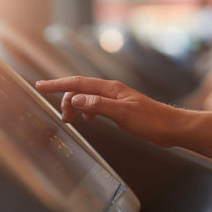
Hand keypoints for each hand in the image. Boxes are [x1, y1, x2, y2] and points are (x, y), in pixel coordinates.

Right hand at [36, 76, 183, 146]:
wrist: (171, 128)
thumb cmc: (152, 121)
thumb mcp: (123, 114)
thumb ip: (98, 105)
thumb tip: (75, 99)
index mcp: (110, 89)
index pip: (78, 83)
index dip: (57, 85)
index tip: (40, 87)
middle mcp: (111, 91)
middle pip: (80, 90)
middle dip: (66, 100)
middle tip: (64, 119)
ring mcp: (116, 99)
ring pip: (87, 98)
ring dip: (76, 106)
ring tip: (72, 120)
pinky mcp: (120, 109)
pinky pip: (96, 106)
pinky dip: (87, 111)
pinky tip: (89, 120)